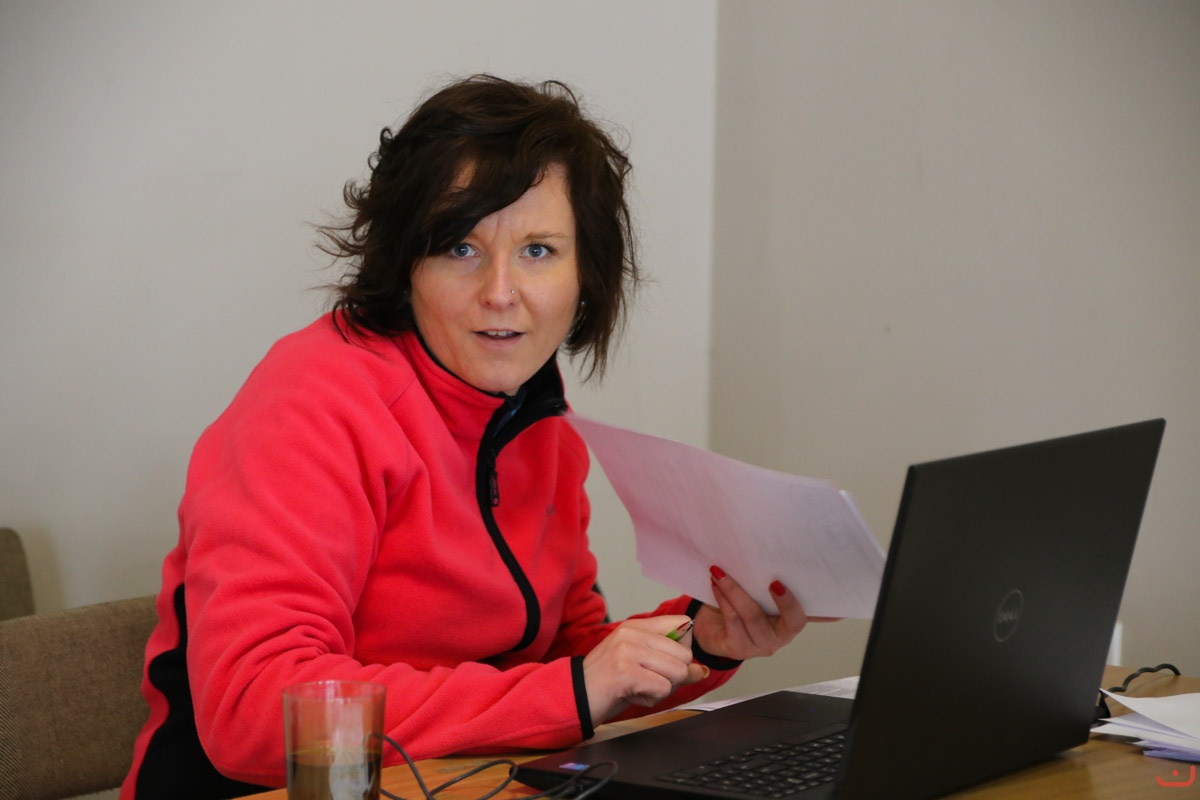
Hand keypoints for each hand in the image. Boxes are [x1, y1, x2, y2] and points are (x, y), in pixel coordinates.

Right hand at [582, 616, 708, 724]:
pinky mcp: (625, 671)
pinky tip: (634, 695)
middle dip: (674, 676)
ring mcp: (628, 650)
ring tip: (641, 688)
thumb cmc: (608, 682)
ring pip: (677, 671)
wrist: (575, 696)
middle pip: (684, 654)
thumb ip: (670, 662)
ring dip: (663, 689)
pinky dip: (652, 698)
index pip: (682, 624)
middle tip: (650, 682)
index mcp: (636, 626)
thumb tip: (702, 670)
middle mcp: (632, 633)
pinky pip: (662, 688)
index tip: (669, 663)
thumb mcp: (640, 664)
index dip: (684, 650)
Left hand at [693, 566, 838, 660]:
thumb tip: (782, 554)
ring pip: (753, 616)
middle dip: (781, 598)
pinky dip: (724, 598)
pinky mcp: (738, 648)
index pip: (810, 616)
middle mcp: (779, 637)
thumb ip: (770, 582)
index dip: (826, 613)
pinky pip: (733, 620)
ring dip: (736, 590)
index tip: (827, 599)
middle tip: (773, 580)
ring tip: (722, 571)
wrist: (711, 629)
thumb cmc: (740, 607)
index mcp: (790, 623)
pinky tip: (715, 584)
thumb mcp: (758, 594)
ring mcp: (759, 645)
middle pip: (788, 619)